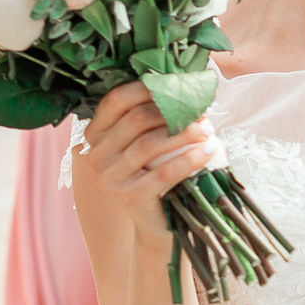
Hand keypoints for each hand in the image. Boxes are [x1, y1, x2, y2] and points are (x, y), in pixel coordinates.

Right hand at [81, 81, 220, 242]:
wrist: (158, 223)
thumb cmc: (156, 173)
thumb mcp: (149, 141)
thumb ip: (153, 115)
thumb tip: (186, 81)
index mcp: (96, 134)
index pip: (116, 100)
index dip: (146, 87)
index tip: (176, 83)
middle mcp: (96, 155)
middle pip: (136, 120)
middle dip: (173, 111)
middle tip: (202, 112)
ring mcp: (109, 178)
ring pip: (149, 144)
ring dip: (183, 133)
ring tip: (208, 130)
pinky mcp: (128, 198)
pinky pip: (162, 173)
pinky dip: (189, 160)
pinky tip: (208, 151)